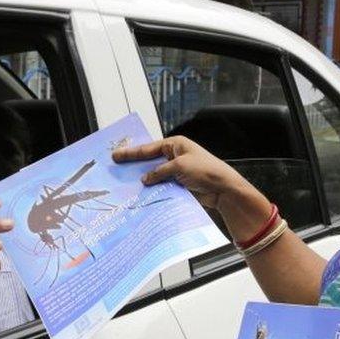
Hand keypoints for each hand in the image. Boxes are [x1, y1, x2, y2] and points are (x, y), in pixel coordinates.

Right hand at [112, 135, 255, 210]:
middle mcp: (174, 156)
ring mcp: (176, 171)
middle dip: (134, 166)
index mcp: (175, 145)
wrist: (223, 189)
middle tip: (116, 169)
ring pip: (154, 175)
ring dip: (143, 180)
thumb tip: (145, 179)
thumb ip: (160, 172)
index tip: (116, 155)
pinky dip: (152, 190)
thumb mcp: (179, 167)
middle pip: (149, 161)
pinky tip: (141, 194)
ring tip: (125, 185)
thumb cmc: (206, 171)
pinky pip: (161, 186)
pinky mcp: (178, 184)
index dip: (131, 153)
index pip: (148, 148)